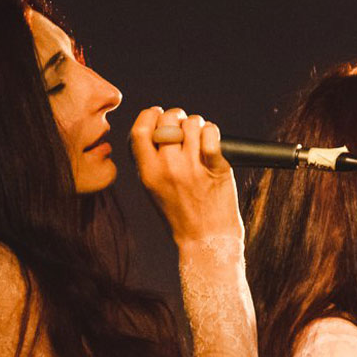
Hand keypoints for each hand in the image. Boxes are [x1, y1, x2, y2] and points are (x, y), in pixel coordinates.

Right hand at [128, 106, 242, 244]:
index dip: (149, 116)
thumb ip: (150, 162)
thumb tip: (155, 129)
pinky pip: (211, 133)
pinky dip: (212, 132)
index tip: (157, 114)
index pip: (140, 130)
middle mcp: (168, 168)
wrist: (205, 241)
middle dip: (176, 116)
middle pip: (167, 120)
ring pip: (192, 123)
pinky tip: (212, 140)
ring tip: (200, 137)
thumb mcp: (153, 191)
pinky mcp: (216, 167)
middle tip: (183, 125)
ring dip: (197, 125)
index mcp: (148, 174)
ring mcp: (192, 167)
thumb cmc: (181, 217)